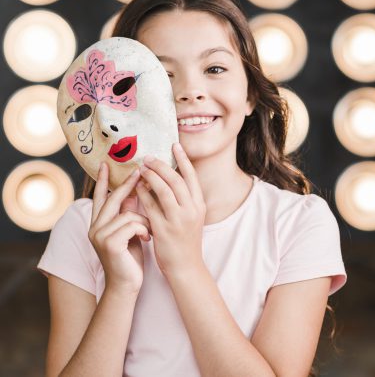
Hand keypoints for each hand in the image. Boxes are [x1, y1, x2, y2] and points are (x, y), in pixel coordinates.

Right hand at [89, 162, 151, 294]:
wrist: (126, 286)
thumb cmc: (130, 258)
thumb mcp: (130, 232)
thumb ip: (128, 213)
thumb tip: (133, 191)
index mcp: (99, 224)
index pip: (101, 197)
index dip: (104, 180)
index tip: (106, 163)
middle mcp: (95, 227)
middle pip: (113, 198)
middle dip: (128, 184)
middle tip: (140, 170)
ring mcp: (100, 236)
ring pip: (128, 213)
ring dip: (144, 221)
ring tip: (150, 233)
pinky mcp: (109, 244)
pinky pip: (132, 224)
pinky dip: (144, 230)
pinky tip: (147, 240)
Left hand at [136, 143, 205, 276]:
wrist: (186, 267)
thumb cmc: (187, 240)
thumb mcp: (192, 217)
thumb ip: (185, 199)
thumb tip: (171, 177)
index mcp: (200, 205)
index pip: (192, 176)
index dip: (183, 159)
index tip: (174, 145)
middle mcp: (191, 210)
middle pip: (176, 180)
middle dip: (161, 165)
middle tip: (148, 157)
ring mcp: (178, 220)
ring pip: (164, 190)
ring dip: (151, 176)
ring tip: (141, 168)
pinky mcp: (163, 229)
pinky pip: (151, 207)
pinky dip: (143, 194)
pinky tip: (137, 187)